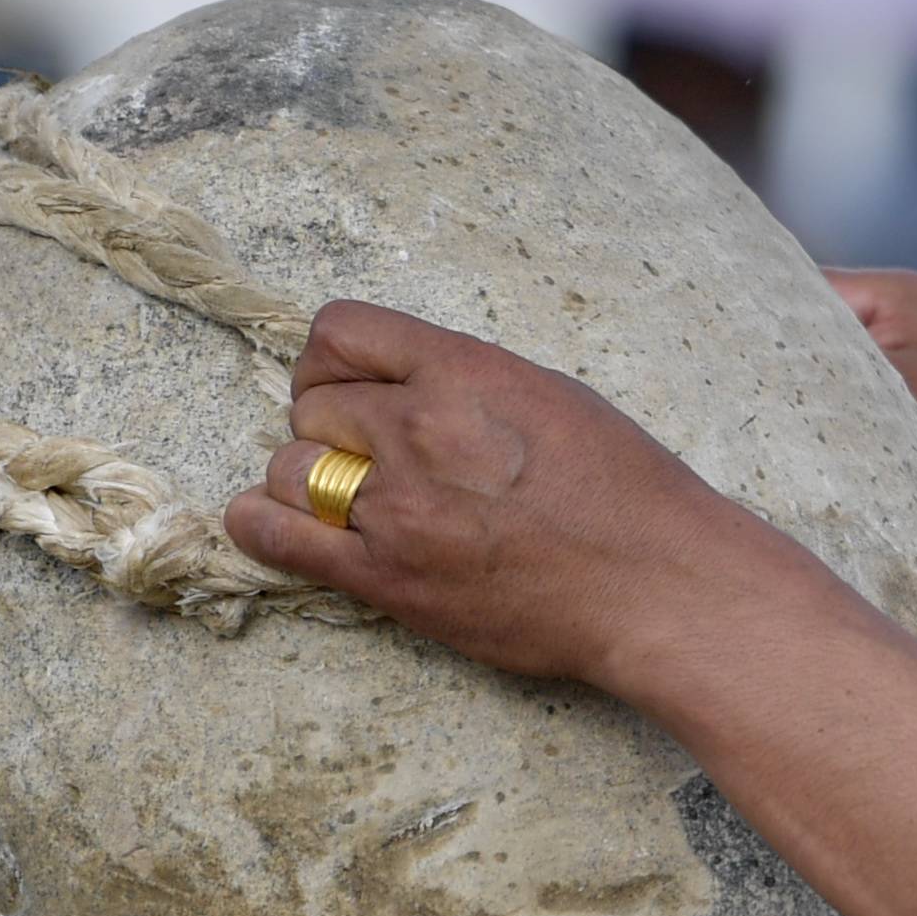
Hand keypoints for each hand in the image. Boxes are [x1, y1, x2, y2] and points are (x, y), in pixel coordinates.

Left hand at [220, 301, 763, 688]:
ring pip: (290, 468)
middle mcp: (419, 427)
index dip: (332, 362)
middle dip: (327, 428)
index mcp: (462, 371)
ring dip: (306, 481)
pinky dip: (262, 524)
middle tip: (363, 458)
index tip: (348, 389)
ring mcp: (398, 506)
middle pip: (310, 405)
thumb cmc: (624, 492)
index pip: (339, 332)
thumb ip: (466, 383)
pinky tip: (271, 522)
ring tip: (342, 500)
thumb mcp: (549, 395)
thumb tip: (409, 386)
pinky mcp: (388, 578)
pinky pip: (280, 538)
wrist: (654, 583)